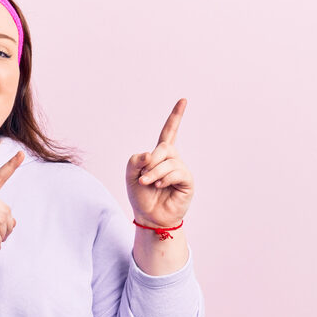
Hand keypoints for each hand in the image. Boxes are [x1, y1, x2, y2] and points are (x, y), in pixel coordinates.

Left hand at [125, 99, 193, 227]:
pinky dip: (164, 178)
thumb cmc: (140, 196)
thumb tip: (150, 154)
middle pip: (164, 147)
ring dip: (154, 173)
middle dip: (151, 161)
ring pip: (168, 161)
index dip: (176, 117)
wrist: (148, 217)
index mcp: (159, 155)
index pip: (169, 132)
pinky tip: (159, 186)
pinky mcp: (187, 181)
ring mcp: (181, 170)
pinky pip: (176, 172)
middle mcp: (172, 160)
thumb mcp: (130, 176)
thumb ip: (135, 161)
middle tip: (143, 177)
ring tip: (148, 184)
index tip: (184, 100)